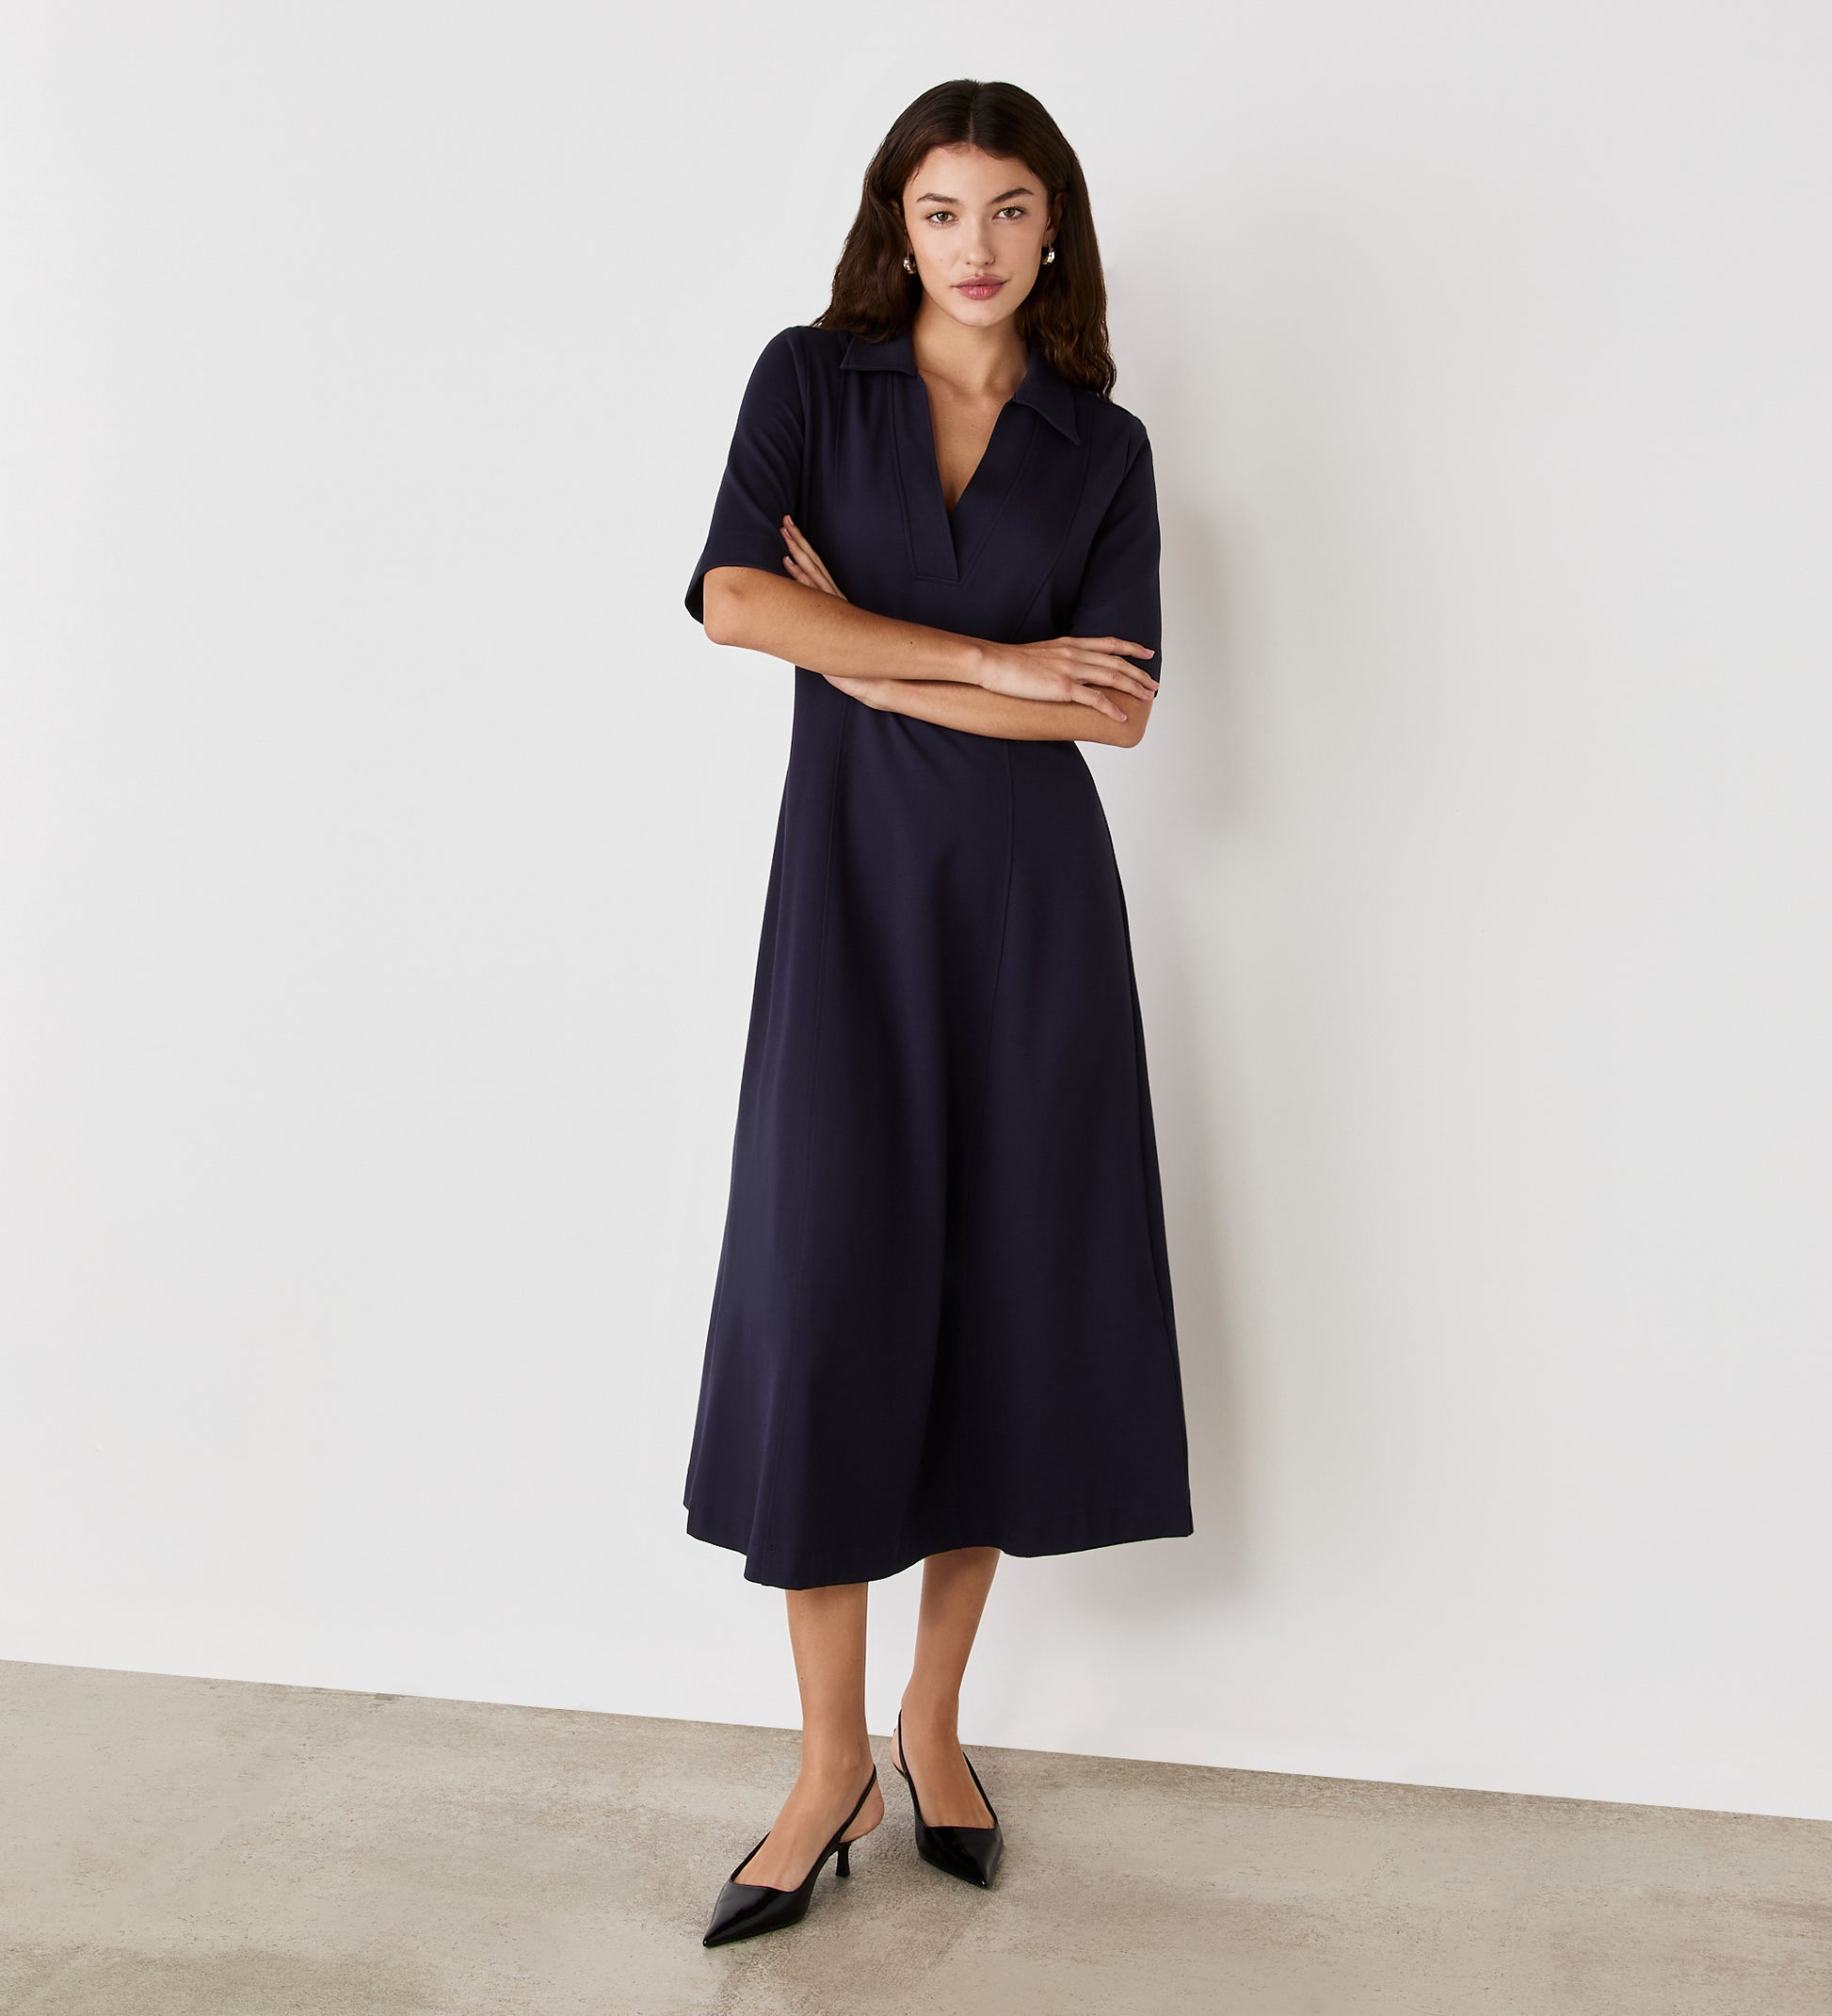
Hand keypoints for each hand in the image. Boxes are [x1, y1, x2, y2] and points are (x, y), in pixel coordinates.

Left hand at [781, 517, 877, 703]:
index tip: (791, 533)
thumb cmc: (855, 666)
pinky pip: (811, 591)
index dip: (804, 550)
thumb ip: (827, 629)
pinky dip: (800, 576)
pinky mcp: (829, 616)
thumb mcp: (836, 640)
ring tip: (784, 533)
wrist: (870, 677)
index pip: (817, 569)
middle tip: (785, 521)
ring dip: (796, 552)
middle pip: (813, 564)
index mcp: (835, 603)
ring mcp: (830, 607)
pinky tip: (788, 562)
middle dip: (798, 542)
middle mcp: (833, 600)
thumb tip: (815, 625)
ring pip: (811, 573)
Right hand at [973, 636, 1158, 723]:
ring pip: (1112, 676)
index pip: (1109, 643)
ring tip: (1147, 697)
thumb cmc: (1010, 662)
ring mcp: (1069, 669)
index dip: (1131, 647)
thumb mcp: (1041, 654)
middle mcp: (1074, 653)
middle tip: (1154, 684)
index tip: (1147, 653)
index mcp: (1070, 644)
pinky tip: (1121, 716)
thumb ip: (1059, 658)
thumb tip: (1067, 670)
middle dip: (1139, 673)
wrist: (992, 663)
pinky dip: (1111, 708)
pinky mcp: (1062, 687)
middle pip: (1116, 661)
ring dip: (1133, 687)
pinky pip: (1094, 699)